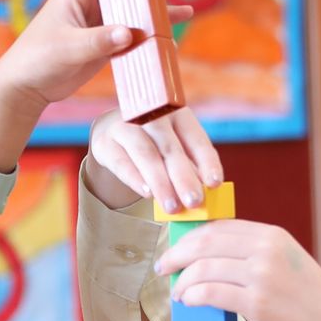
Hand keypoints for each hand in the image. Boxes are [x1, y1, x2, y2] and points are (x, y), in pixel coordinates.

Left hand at [0, 0, 168, 171]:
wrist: (26, 87)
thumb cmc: (37, 59)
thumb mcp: (67, 48)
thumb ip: (98, 41)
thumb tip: (129, 34)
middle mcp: (93, 0)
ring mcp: (102, 22)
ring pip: (135, 9)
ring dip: (158, 11)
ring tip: (184, 14)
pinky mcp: (107, 43)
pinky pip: (135, 35)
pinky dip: (152, 37)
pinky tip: (171, 42)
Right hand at [88, 105, 223, 215]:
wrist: (112, 133)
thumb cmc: (154, 144)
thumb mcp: (174, 150)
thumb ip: (190, 168)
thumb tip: (206, 193)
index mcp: (177, 114)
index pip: (196, 138)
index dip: (207, 161)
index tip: (215, 183)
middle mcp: (151, 115)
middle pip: (170, 148)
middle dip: (184, 177)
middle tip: (194, 202)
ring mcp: (125, 126)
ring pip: (146, 154)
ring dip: (161, 182)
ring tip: (172, 207)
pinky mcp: (104, 141)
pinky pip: (121, 162)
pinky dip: (135, 178)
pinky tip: (147, 193)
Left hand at [157, 221, 320, 320]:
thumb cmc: (311, 306)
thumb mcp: (288, 266)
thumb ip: (256, 257)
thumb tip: (211, 260)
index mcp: (274, 236)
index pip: (220, 227)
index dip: (192, 237)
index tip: (177, 249)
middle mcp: (268, 249)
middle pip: (206, 242)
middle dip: (178, 254)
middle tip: (164, 268)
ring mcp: (263, 276)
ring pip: (203, 268)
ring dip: (183, 281)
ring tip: (179, 293)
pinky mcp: (258, 304)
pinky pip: (210, 293)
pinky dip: (193, 297)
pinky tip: (189, 303)